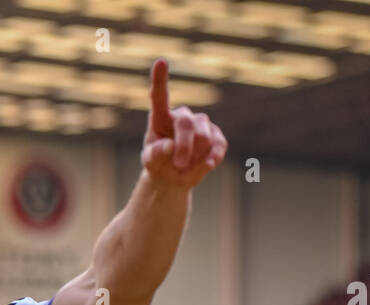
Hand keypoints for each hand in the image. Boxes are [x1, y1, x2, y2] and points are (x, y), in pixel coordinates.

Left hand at [142, 57, 226, 189]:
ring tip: (183, 168)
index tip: (160, 62)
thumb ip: (156, 153)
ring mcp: (202, 124)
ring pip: (204, 137)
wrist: (173, 177)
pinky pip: (219, 145)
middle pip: (187, 125)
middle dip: (183, 148)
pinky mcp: (216, 136)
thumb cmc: (158, 163)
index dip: (160, 79)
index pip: (160, 96)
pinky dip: (211, 159)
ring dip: (194, 158)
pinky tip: (206, 166)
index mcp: (161, 117)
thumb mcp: (151, 162)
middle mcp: (183, 115)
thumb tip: (170, 146)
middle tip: (177, 166)